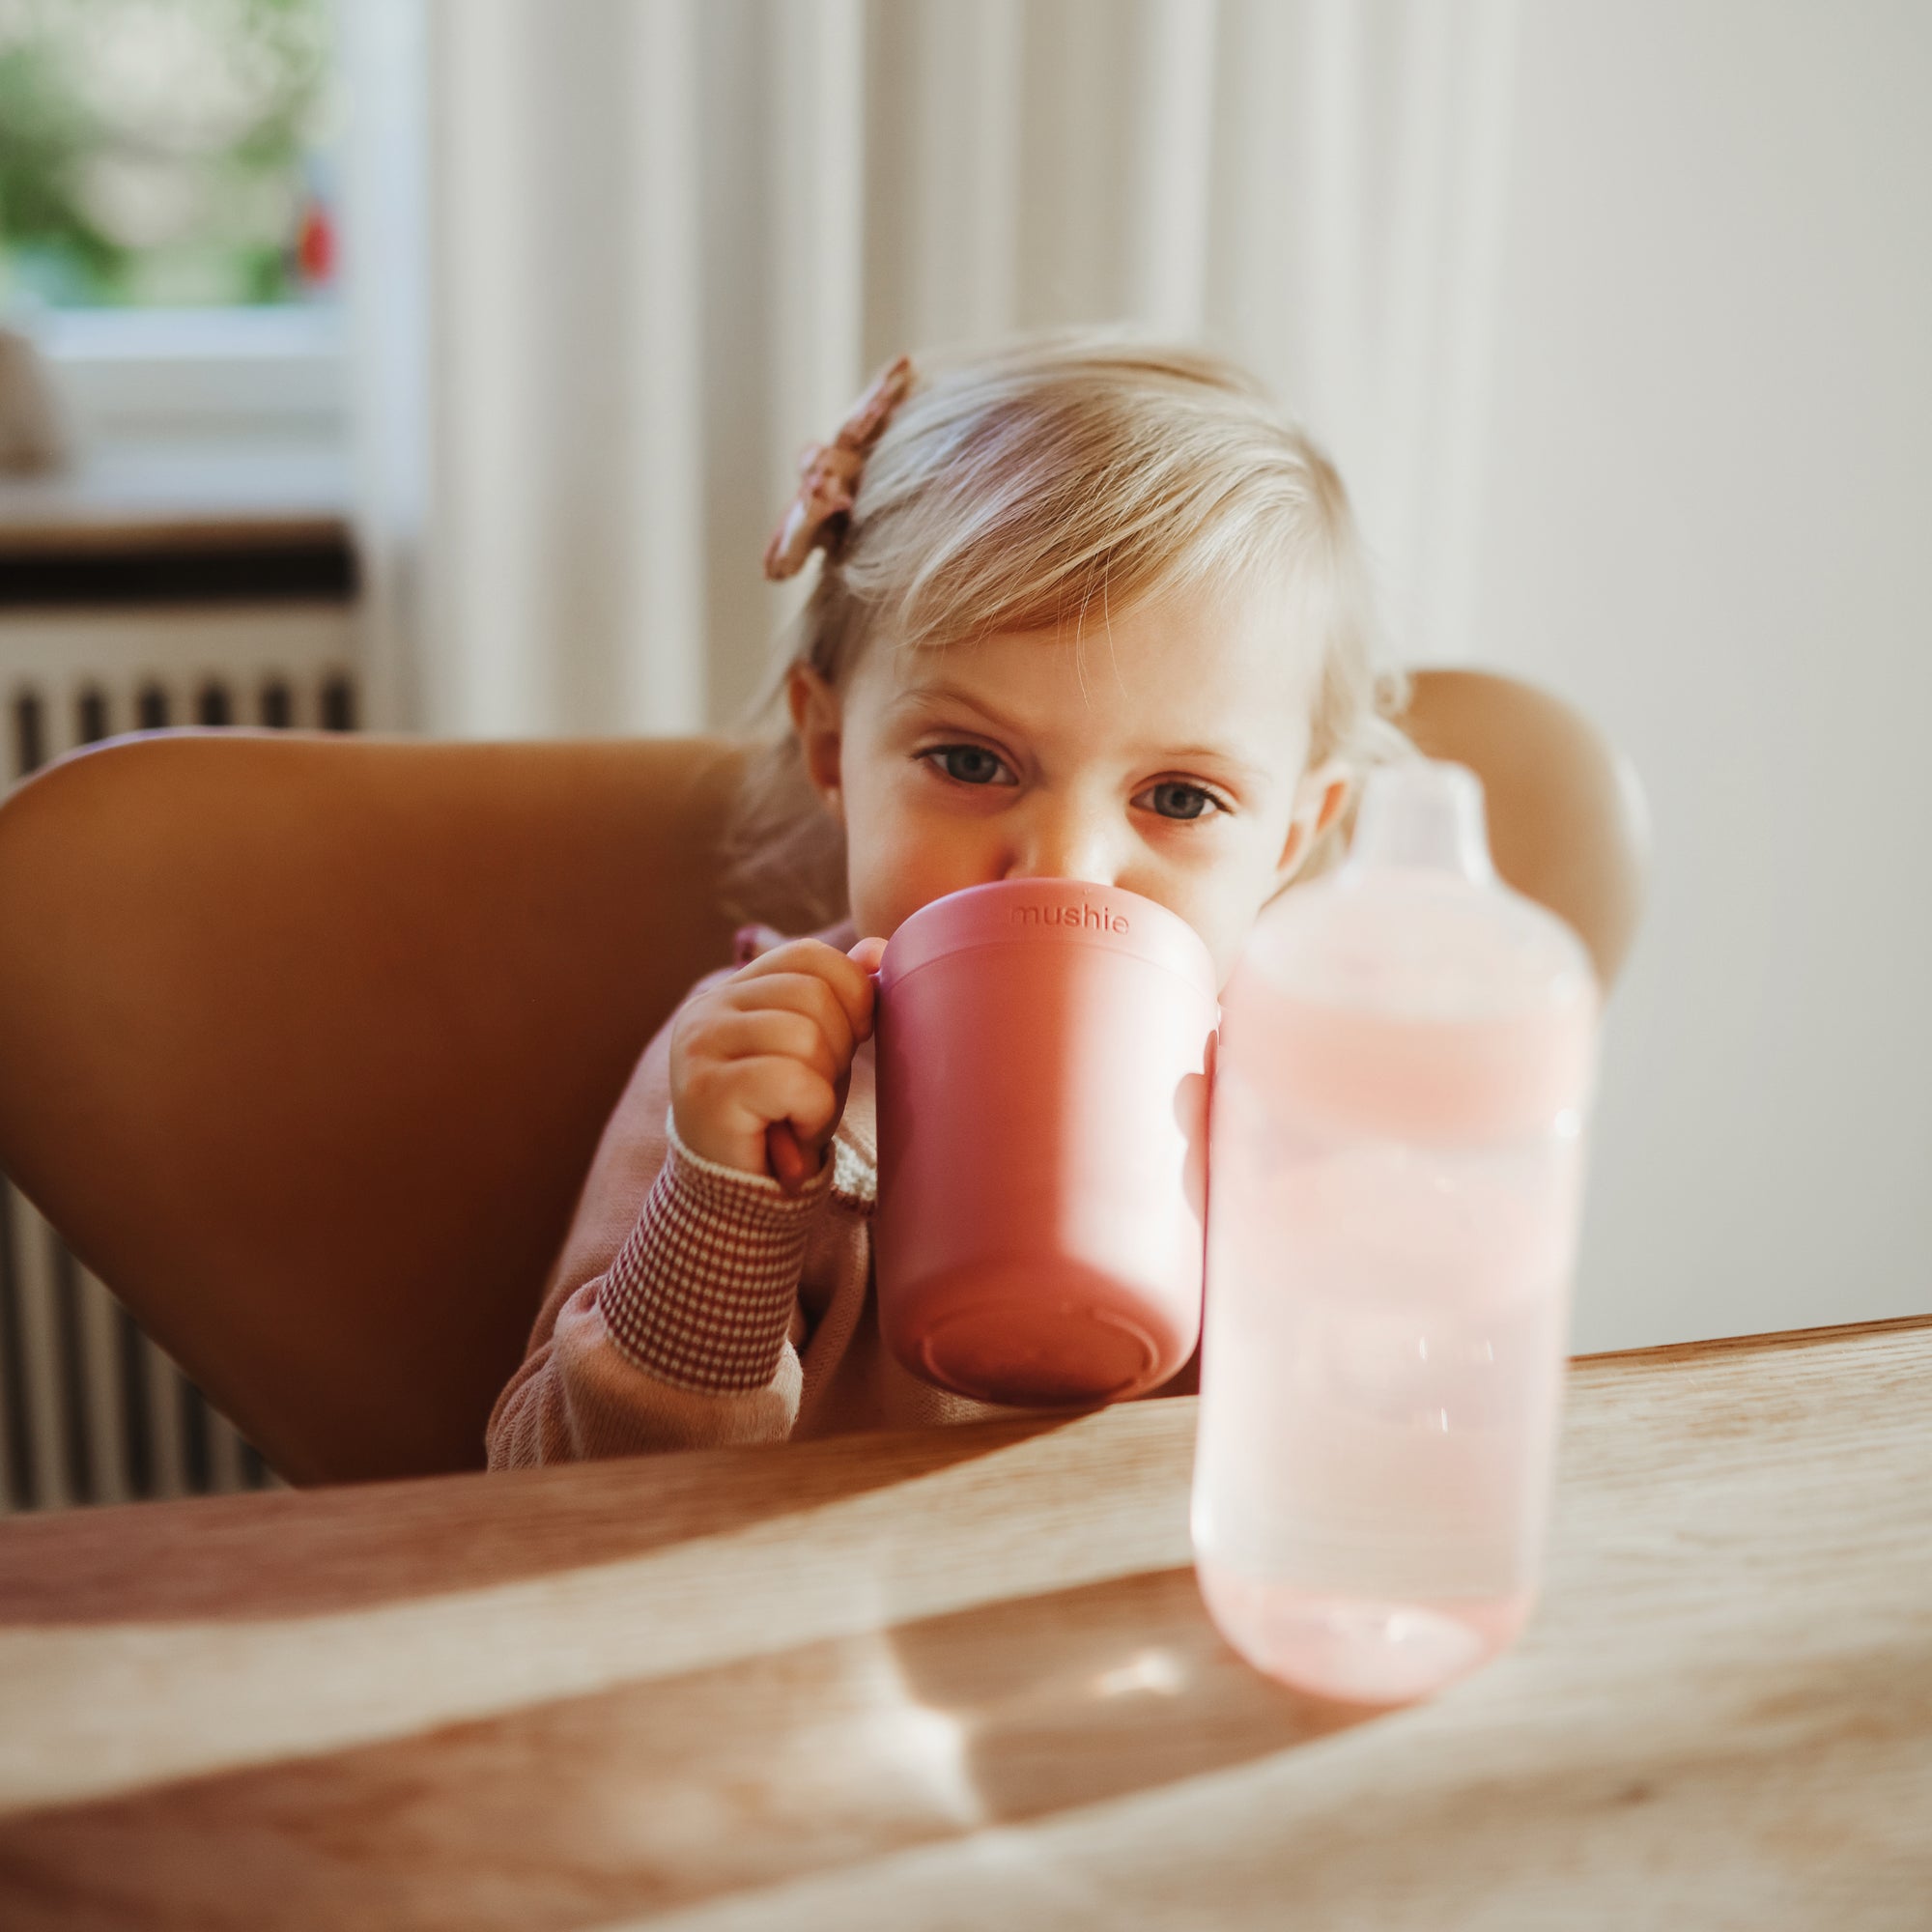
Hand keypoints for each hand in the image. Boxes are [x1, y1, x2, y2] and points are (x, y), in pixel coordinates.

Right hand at [669, 935, 887, 1185]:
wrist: (739, 1195)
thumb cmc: (782, 1117)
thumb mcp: (818, 1049)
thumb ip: (840, 997)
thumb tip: (878, 949)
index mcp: (732, 991)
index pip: (808, 955)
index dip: (849, 992)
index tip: (851, 1039)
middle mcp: (707, 1009)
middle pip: (812, 994)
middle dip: (838, 1047)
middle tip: (814, 1090)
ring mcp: (700, 1047)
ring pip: (805, 1036)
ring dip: (823, 1085)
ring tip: (800, 1112)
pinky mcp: (706, 1091)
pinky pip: (793, 1081)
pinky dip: (812, 1113)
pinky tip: (794, 1132)